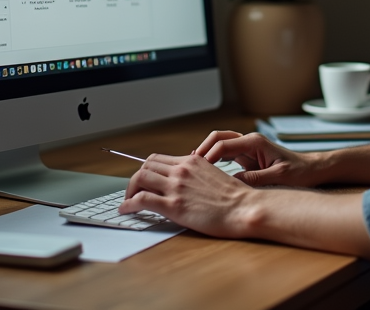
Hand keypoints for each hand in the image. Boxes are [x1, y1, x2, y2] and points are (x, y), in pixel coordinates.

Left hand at [119, 154, 256, 237]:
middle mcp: (182, 170)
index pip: (159, 159)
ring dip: (129, 189)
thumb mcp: (215, 176)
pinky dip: (129, 204)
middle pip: (146, 165)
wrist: (244, 208)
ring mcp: (176, 187)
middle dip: (136, 178)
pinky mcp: (174, 205)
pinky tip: (126, 210)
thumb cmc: (235, 197)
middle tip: (133, 190)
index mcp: (192, 161)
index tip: (144, 179)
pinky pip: (142, 200)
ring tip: (127, 200)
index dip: (147, 169)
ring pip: (140, 178)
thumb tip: (188, 181)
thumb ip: (198, 174)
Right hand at [195, 131, 322, 187]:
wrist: (313, 170)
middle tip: (189, 165)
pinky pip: (226, 156)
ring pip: (220, 146)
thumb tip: (232, 183)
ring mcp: (248, 149)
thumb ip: (256, 179)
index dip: (209, 156)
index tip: (198, 169)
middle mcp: (249, 142)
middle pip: (218, 139)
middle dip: (203, 150)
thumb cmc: (300, 172)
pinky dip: (214, 162)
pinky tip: (206, 174)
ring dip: (207, 155)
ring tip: (193, 170)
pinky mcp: (248, 158)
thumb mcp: (279, 177)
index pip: (224, 144)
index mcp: (255, 142)